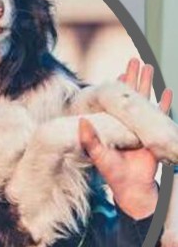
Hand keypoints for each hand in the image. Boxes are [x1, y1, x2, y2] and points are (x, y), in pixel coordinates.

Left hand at [81, 58, 170, 220]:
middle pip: (131, 96)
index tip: (118, 71)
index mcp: (113, 125)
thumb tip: (80, 122)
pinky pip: (161, 115)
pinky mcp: (154, 134)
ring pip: (146, 101)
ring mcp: (141, 127)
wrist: (132, 185)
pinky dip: (164, 103)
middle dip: (133, 78)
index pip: (114, 101)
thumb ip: (89, 139)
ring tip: (149, 67)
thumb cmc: (113, 172)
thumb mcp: (98, 154)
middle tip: (135, 60)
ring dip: (148, 84)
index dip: (116, 87)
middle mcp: (127, 123)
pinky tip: (167, 91)